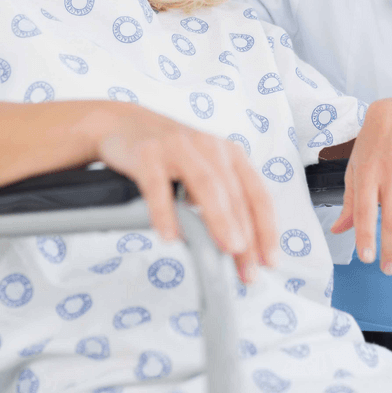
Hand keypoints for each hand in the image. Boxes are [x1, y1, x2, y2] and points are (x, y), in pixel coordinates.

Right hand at [96, 105, 277, 284]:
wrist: (122, 123)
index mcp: (230, 153)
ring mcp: (178, 147)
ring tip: (228, 249)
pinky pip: (158, 186)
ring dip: (221, 220)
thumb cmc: (168, 153)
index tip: (270, 261)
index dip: (267, 229)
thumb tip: (237, 249)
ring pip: (206, 185)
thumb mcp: (203, 170)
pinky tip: (170, 235)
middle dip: (246, 236)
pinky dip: (165, 212)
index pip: (257, 194)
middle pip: (235, 195)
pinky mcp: (147, 153)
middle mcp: (209, 147)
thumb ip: (220, 202)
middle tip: (249, 269)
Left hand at [329, 98, 391, 274]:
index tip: (366, 258)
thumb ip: (349, 202)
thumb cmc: (371, 144)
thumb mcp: (354, 169)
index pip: (366, 212)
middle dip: (391, 249)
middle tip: (389, 269)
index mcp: (367, 174)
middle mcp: (391, 173)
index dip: (366, 237)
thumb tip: (338, 230)